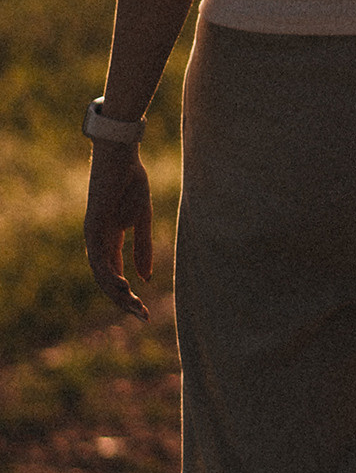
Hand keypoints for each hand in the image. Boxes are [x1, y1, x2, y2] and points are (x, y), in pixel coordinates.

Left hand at [84, 145, 152, 316]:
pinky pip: (99, 256)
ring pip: (101, 273)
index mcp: (110, 239)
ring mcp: (94, 234)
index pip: (115, 275)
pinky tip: (123, 286)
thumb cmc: (131, 182)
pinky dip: (109, 273)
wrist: (121, 156)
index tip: (144, 311)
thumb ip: (142, 247)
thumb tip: (145, 277)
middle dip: (124, 300)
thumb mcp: (142, 218)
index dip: (128, 295)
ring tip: (134, 306)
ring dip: (117, 292)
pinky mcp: (94, 225)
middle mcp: (98, 241)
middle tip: (141, 316)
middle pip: (107, 280)